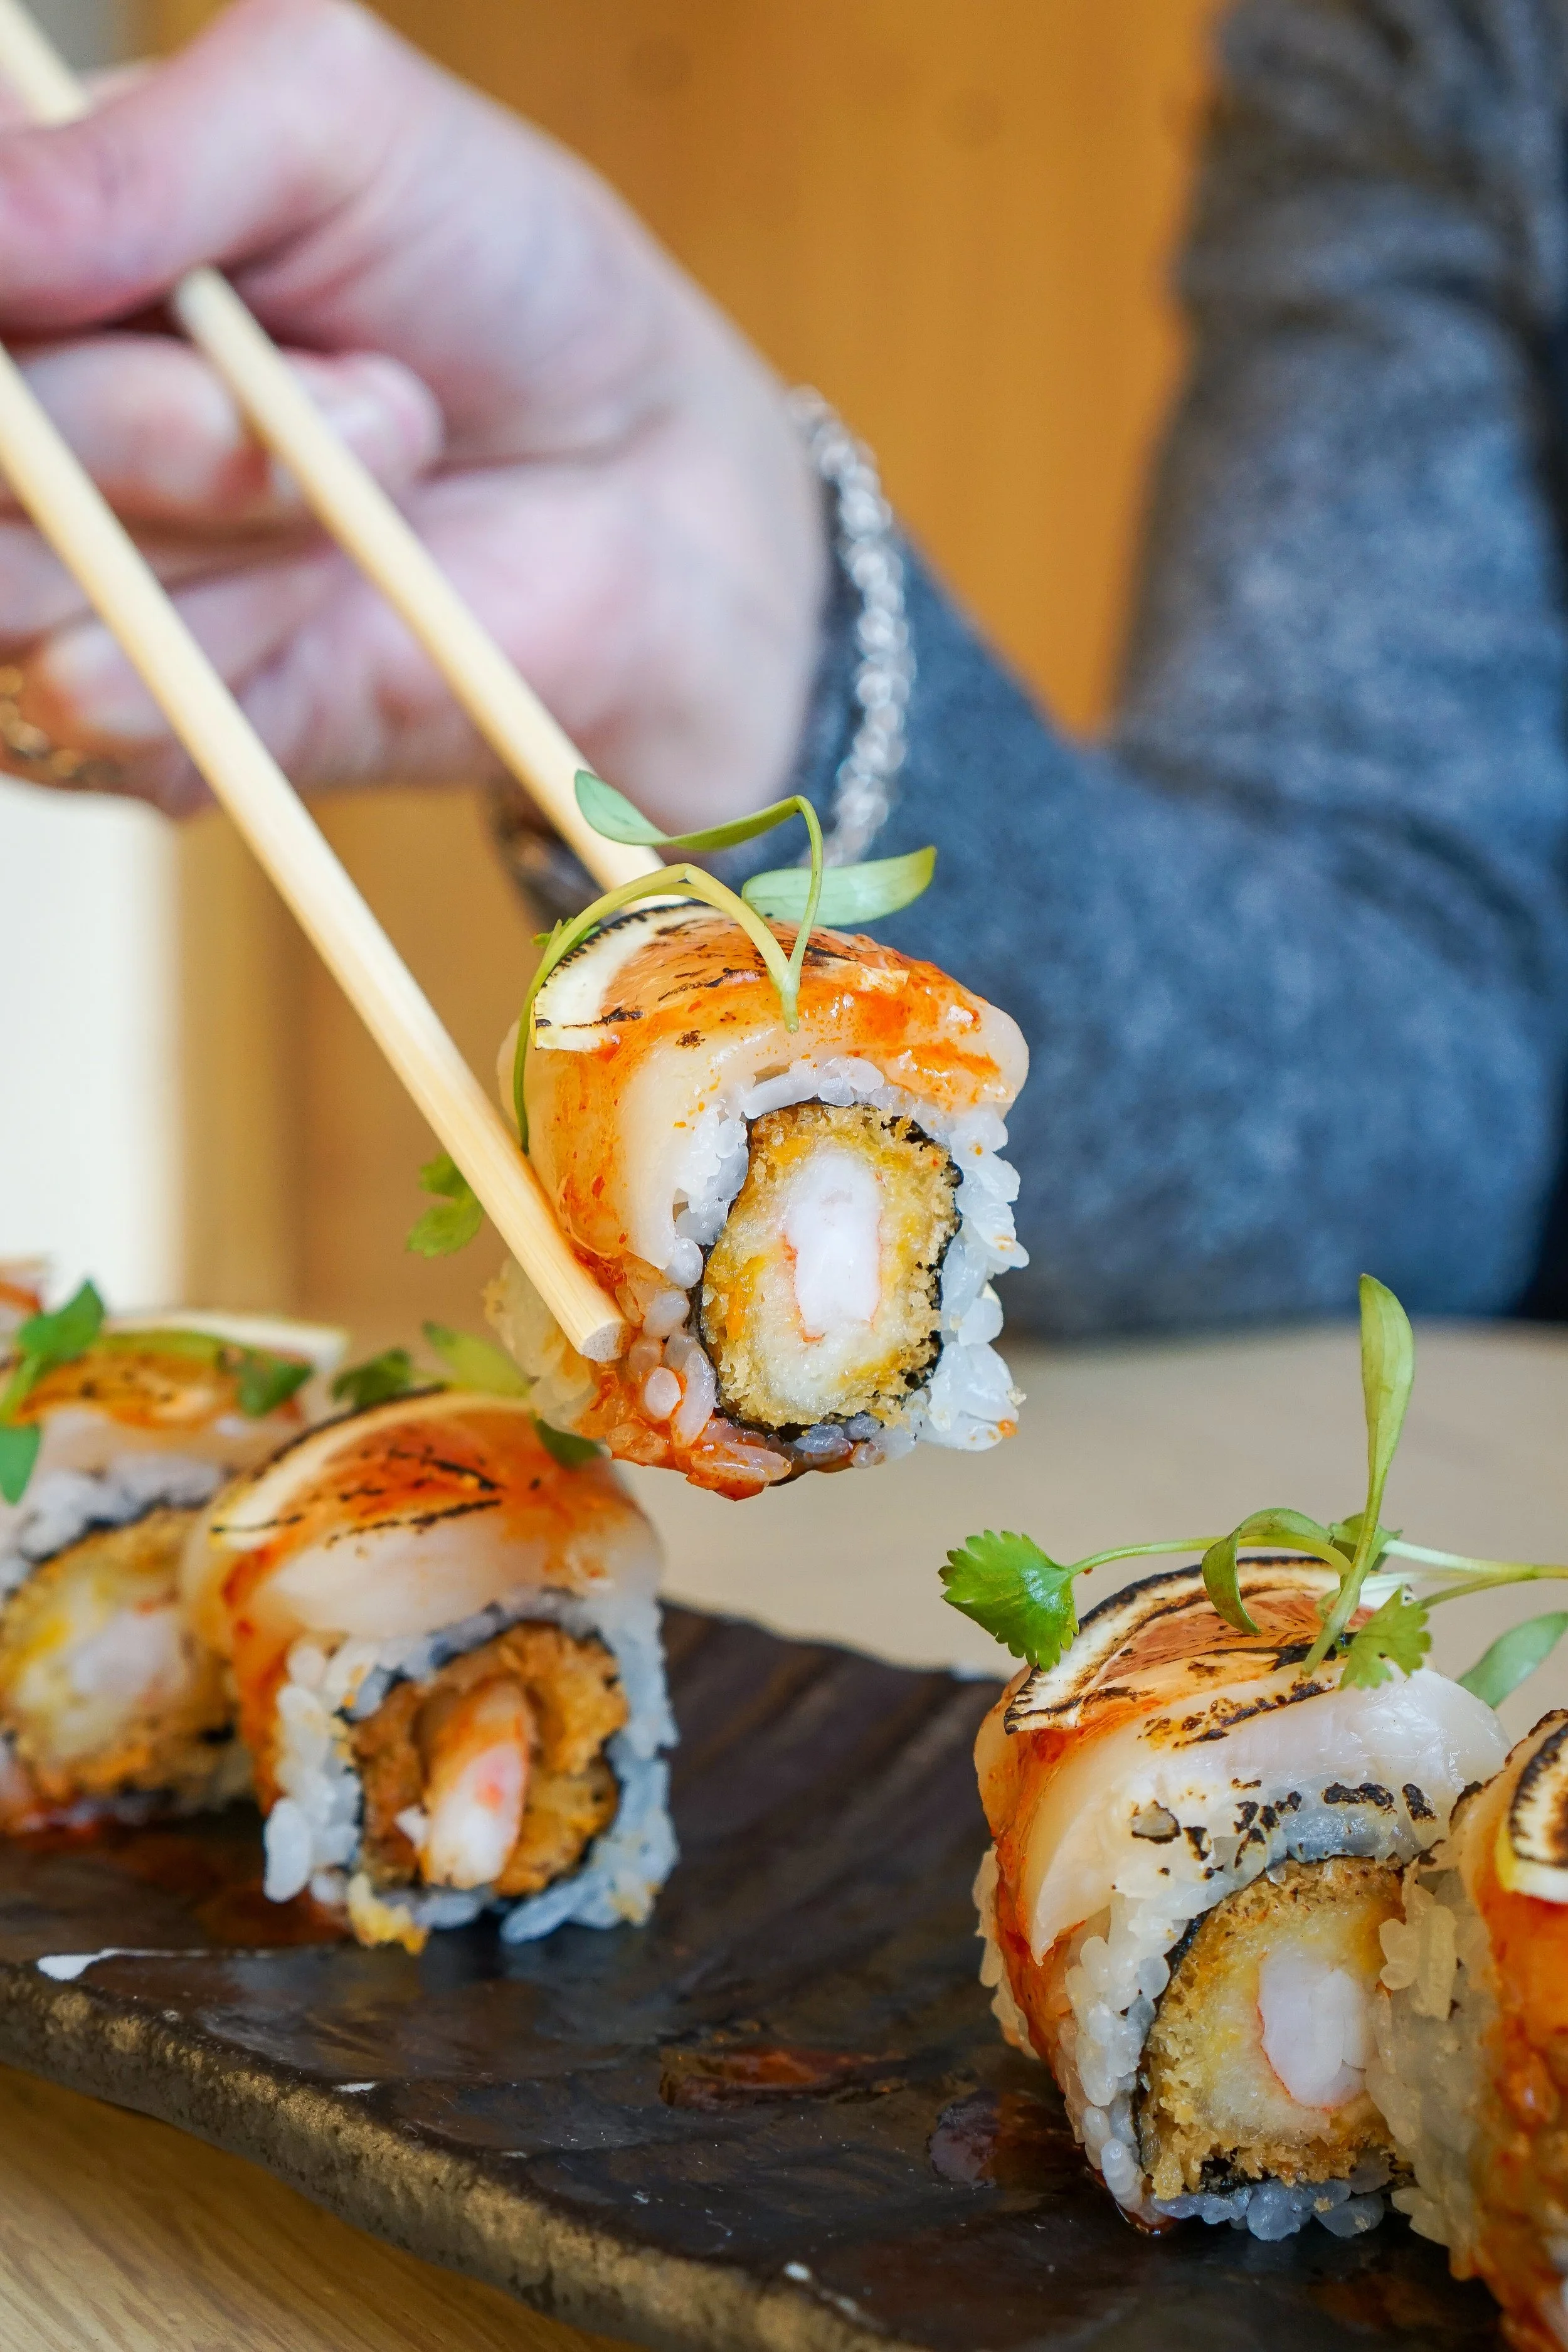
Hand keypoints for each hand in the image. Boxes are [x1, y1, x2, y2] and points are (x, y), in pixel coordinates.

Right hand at [0, 0, 827, 827]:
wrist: (642, 489)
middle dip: (151, 421)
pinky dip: (234, 651)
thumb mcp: (332, 123)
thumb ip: (139, 155)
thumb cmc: (491, 275)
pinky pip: (92, 712)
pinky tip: (330, 607)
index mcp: (15, 256)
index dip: (11, 300)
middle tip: (357, 393)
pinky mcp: (126, 734)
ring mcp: (50, 585)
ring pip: (11, 589)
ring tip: (370, 488)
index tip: (136, 291)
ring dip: (220, 531)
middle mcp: (7, 428)